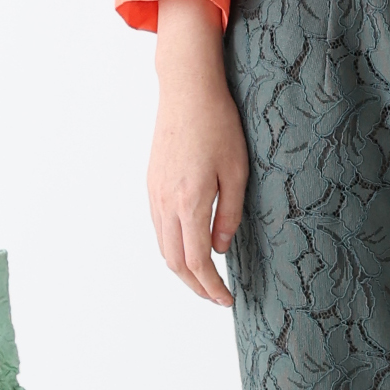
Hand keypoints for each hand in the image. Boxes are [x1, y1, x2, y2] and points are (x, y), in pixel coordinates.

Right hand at [147, 0, 247, 304]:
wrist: (186, 90)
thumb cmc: (218, 125)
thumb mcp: (237, 171)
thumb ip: (229, 215)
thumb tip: (220, 249)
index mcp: (190, 201)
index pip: (196, 262)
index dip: (212, 287)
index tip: (228, 299)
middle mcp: (166, 202)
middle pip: (174, 262)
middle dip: (196, 286)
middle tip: (218, 297)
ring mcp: (154, 194)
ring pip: (163, 247)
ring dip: (183, 269)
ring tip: (207, 278)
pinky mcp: (151, 184)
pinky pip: (158, 228)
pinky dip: (173, 247)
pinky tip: (191, 247)